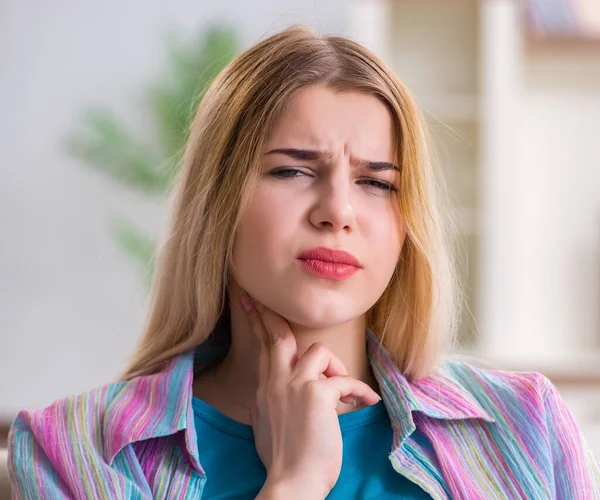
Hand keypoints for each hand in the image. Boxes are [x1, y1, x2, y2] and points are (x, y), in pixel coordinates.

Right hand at [240, 295, 380, 498]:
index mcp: (267, 389)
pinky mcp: (319, 395)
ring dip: (336, 367)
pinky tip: (366, 402)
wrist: (292, 482)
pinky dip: (359, 391)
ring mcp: (297, 386)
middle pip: (279, 335)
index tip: (251, 302)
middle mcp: (278, 382)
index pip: (264, 347)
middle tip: (265, 301)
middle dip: (274, 314)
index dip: (259, 322)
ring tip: (343, 390)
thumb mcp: (267, 424)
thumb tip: (276, 391)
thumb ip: (271, 400)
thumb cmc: (283, 459)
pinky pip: (345, 381)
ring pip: (318, 351)